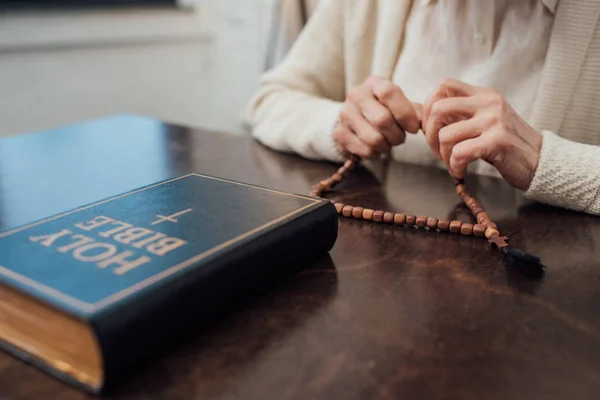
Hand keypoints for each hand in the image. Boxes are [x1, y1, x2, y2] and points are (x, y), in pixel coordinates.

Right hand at [333, 76, 420, 158]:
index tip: (413, 128)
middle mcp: (356, 95)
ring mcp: (345, 114)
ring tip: (388, 143)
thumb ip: (415, 111)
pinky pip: (365, 150)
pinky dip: (376, 154)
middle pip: (382, 120)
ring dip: (387, 146)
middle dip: (397, 135)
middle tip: (400, 138)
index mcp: (374, 83)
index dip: (405, 113)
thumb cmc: (384, 110)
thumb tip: (426, 123)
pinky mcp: (339, 133)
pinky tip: (376, 148)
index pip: (389, 92)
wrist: (354, 119)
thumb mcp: (400, 104)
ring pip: (374, 139)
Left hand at [422, 78, 542, 190]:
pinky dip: (454, 166)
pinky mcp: (497, 141)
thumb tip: (427, 119)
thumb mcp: (486, 120)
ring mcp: (494, 120)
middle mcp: (489, 103)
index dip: (428, 107)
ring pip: (446, 135)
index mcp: (484, 94)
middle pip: (438, 108)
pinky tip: (460, 171)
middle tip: (437, 151)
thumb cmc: (507, 145)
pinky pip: (459, 153)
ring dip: (443, 156)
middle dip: (430, 134)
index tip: (431, 129)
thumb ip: (462, 115)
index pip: (443, 85)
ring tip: (452, 164)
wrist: (541, 161)